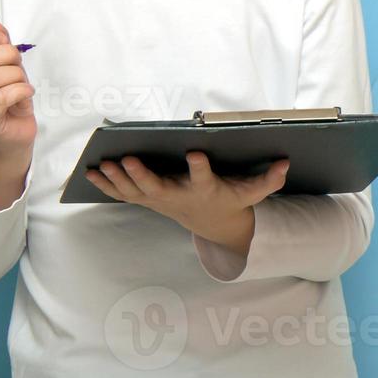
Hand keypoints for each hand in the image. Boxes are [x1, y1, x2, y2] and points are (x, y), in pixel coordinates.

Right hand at [0, 22, 35, 154]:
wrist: (15, 133)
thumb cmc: (9, 96)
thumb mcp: (7, 66)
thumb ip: (0, 45)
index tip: (3, 40)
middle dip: (8, 56)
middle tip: (19, 65)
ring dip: (16, 76)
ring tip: (23, 82)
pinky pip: (2, 96)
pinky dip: (21, 90)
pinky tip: (26, 92)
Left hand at [85, 152, 289, 254]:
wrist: (213, 225)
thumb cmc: (230, 201)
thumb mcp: (252, 192)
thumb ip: (269, 180)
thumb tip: (285, 163)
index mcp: (204, 190)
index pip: (203, 178)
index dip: (199, 167)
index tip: (196, 152)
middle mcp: (179, 197)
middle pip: (156, 188)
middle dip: (140, 175)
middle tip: (127, 158)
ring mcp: (160, 200)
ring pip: (134, 191)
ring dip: (117, 180)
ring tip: (101, 165)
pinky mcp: (149, 199)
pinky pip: (124, 194)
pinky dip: (107, 185)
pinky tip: (91, 173)